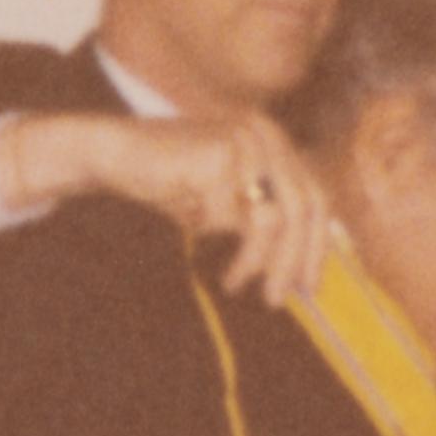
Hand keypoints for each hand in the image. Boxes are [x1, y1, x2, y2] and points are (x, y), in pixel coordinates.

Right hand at [14, 107, 333, 308]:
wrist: (118, 153)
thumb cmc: (175, 185)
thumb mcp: (229, 204)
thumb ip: (265, 223)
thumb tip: (300, 275)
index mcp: (279, 143)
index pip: (317, 199)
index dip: (318, 246)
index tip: (308, 290)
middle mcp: (269, 135)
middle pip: (304, 209)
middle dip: (293, 261)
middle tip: (276, 300)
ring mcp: (247, 139)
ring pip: (273, 218)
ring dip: (255, 261)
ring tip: (233, 283)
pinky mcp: (221, 151)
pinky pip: (230, 214)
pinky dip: (213, 233)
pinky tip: (192, 228)